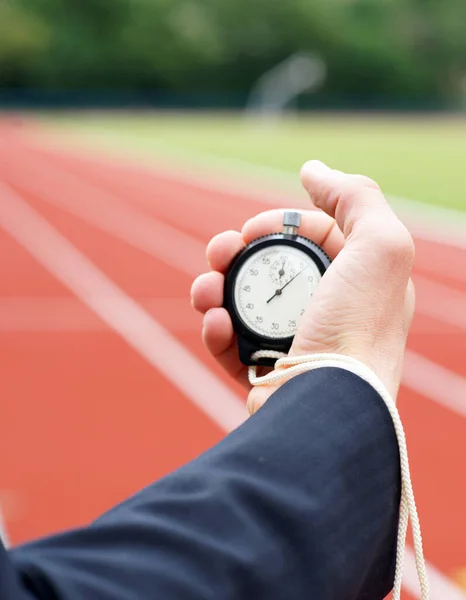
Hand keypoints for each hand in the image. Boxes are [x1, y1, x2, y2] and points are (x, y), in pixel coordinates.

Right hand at [191, 161, 414, 414]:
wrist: (326, 403)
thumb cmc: (357, 327)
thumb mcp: (381, 247)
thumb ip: (355, 197)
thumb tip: (312, 171)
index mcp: (358, 281)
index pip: (312, 237)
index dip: (278, 224)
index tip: (254, 229)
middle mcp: (328, 311)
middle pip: (270, 268)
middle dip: (237, 253)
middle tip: (218, 253)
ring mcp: (295, 343)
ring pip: (243, 304)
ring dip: (214, 289)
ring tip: (204, 290)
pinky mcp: (265, 372)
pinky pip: (230, 344)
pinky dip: (215, 330)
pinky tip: (214, 323)